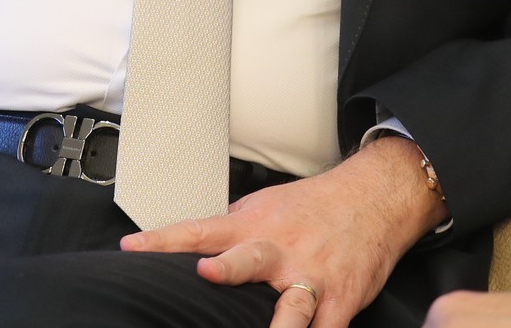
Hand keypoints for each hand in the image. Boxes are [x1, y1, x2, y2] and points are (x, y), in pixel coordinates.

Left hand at [123, 134, 449, 327]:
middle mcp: (281, 249)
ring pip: (294, 305)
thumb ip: (234, 228)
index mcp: (256, 225)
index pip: (201, 231)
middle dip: (228, 269)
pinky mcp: (342, 298)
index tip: (132, 249)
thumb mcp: (269, 204)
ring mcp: (313, 276)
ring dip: (282, 322)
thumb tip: (196, 246)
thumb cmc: (317, 204)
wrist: (378, 195)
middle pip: (249, 258)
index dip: (164, 240)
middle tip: (207, 273)